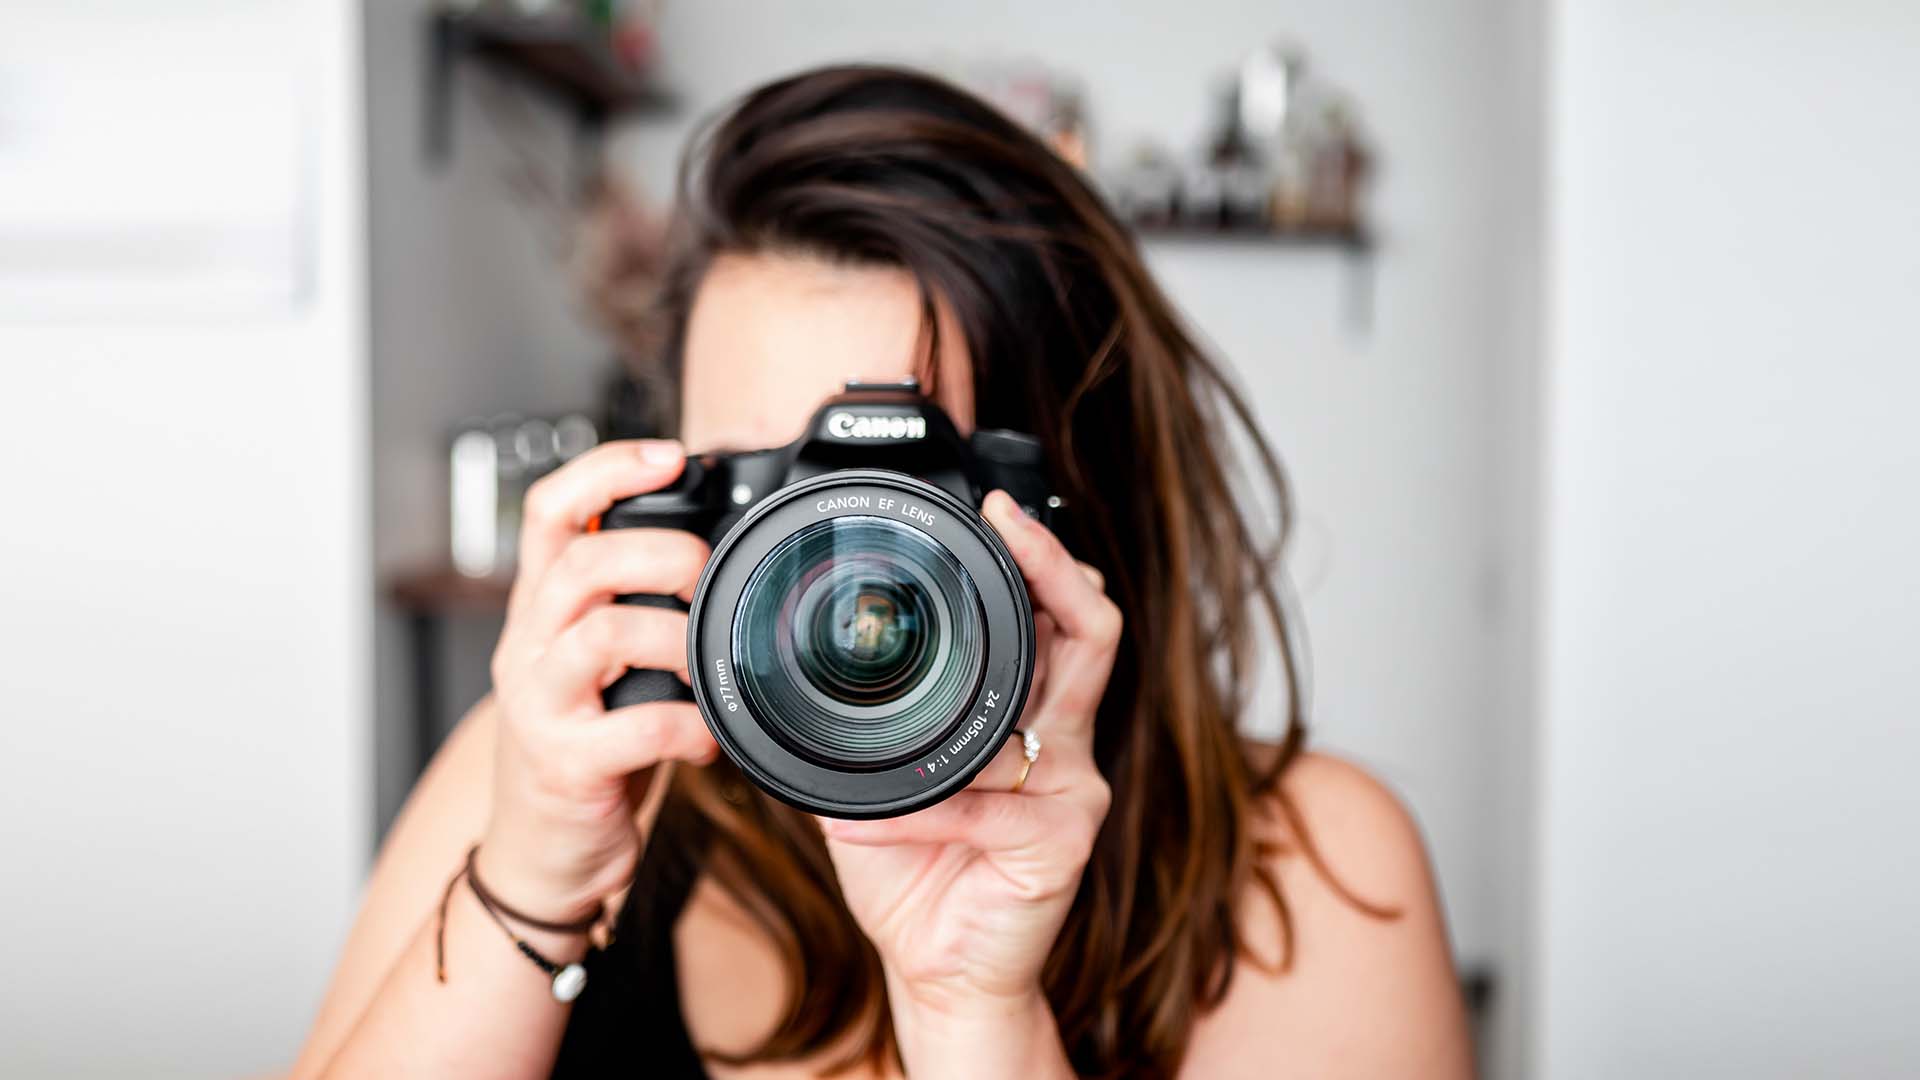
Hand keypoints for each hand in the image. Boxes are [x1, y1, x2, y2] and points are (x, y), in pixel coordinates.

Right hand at [478, 440, 718, 922]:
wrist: (542, 854)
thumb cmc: (589, 747)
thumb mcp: (600, 664)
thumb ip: (633, 607)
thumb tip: (716, 549)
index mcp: (541, 610)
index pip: (550, 511)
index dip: (606, 470)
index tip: (672, 456)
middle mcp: (528, 647)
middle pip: (580, 560)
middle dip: (659, 552)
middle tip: (706, 575)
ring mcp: (540, 706)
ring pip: (602, 633)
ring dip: (676, 637)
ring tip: (710, 660)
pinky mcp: (564, 765)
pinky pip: (637, 728)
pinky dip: (690, 728)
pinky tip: (710, 738)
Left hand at [819, 491, 1119, 1071]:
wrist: (938, 968)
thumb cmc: (914, 867)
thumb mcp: (883, 776)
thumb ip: (874, 720)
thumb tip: (812, 661)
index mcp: (1031, 712)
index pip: (1062, 616)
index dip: (1044, 558)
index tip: (1000, 507)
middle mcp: (1067, 741)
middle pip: (1093, 632)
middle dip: (1055, 568)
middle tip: (1010, 524)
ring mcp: (1073, 792)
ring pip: (1052, 709)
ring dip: (967, 698)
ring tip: (905, 688)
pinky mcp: (1060, 846)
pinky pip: (978, 810)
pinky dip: (908, 812)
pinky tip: (854, 819)